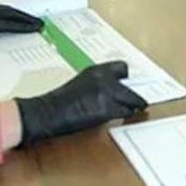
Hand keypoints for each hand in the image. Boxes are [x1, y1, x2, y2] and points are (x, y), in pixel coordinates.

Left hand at [0, 0, 42, 49]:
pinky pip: (0, 8)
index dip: (21, 27)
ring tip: (31, 18)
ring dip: (20, 14)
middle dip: (26, 19)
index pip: (6, 24)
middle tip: (41, 23)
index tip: (36, 28)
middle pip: (10, 14)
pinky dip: (10, 10)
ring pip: (6, 10)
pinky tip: (11, 12)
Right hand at [16, 61, 147, 146]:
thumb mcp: (80, 84)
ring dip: (133, 105)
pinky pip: (125, 111)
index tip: (129, 85)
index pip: (122, 68)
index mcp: (95, 70)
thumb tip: (112, 92)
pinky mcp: (106, 108)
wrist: (47, 112)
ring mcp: (106, 92)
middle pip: (132, 85)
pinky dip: (126, 115)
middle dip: (135, 94)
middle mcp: (102, 77)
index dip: (127, 79)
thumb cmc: (59, 102)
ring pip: (132, 99)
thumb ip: (97, 84)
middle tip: (137, 101)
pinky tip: (123, 117)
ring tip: (134, 109)